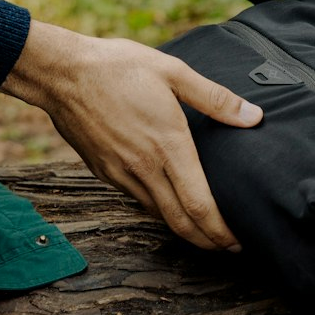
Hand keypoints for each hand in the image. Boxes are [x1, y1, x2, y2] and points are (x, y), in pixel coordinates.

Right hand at [1, 21, 261, 249]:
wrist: (60, 72)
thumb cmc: (117, 67)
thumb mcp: (173, 71)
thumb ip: (216, 98)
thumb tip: (254, 116)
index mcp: (167, 145)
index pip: (198, 205)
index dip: (220, 230)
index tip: (237, 240)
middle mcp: (143, 167)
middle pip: (180, 222)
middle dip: (208, 241)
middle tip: (230, 247)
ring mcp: (120, 173)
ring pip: (158, 214)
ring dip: (184, 229)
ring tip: (206, 230)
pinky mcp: (103, 172)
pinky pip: (138, 200)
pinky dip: (160, 211)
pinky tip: (171, 205)